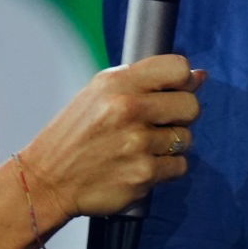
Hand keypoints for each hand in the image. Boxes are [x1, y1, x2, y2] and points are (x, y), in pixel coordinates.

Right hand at [15, 55, 202, 224]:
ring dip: (171, 145)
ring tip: (142, 147)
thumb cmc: (77, 134)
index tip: (172, 91)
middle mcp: (128, 109)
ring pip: (186, 138)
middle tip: (159, 124)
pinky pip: (180, 166)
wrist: (47, 180)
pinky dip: (166, 168)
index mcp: (118, 83)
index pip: (178, 68)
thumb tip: (200, 76)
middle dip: (181, 116)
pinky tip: (141, 165)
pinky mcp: (143, 174)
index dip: (182, 81)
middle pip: (191, 105)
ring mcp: (137, 143)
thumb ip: (149, 80)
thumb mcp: (101, 93)